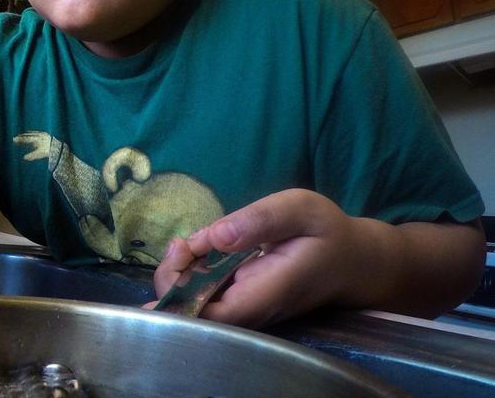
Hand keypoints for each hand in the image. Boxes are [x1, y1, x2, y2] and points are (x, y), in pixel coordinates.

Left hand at [146, 189, 367, 327]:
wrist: (353, 260)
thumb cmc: (328, 233)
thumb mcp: (301, 209)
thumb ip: (260, 220)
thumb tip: (215, 236)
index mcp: (267, 292)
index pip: (216, 316)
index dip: (184, 299)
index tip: (178, 262)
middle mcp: (251, 307)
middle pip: (198, 313)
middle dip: (173, 281)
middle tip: (179, 245)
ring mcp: (244, 305)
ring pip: (197, 303)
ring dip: (179, 275)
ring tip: (185, 244)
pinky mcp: (239, 296)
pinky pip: (205, 292)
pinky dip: (191, 272)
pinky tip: (195, 248)